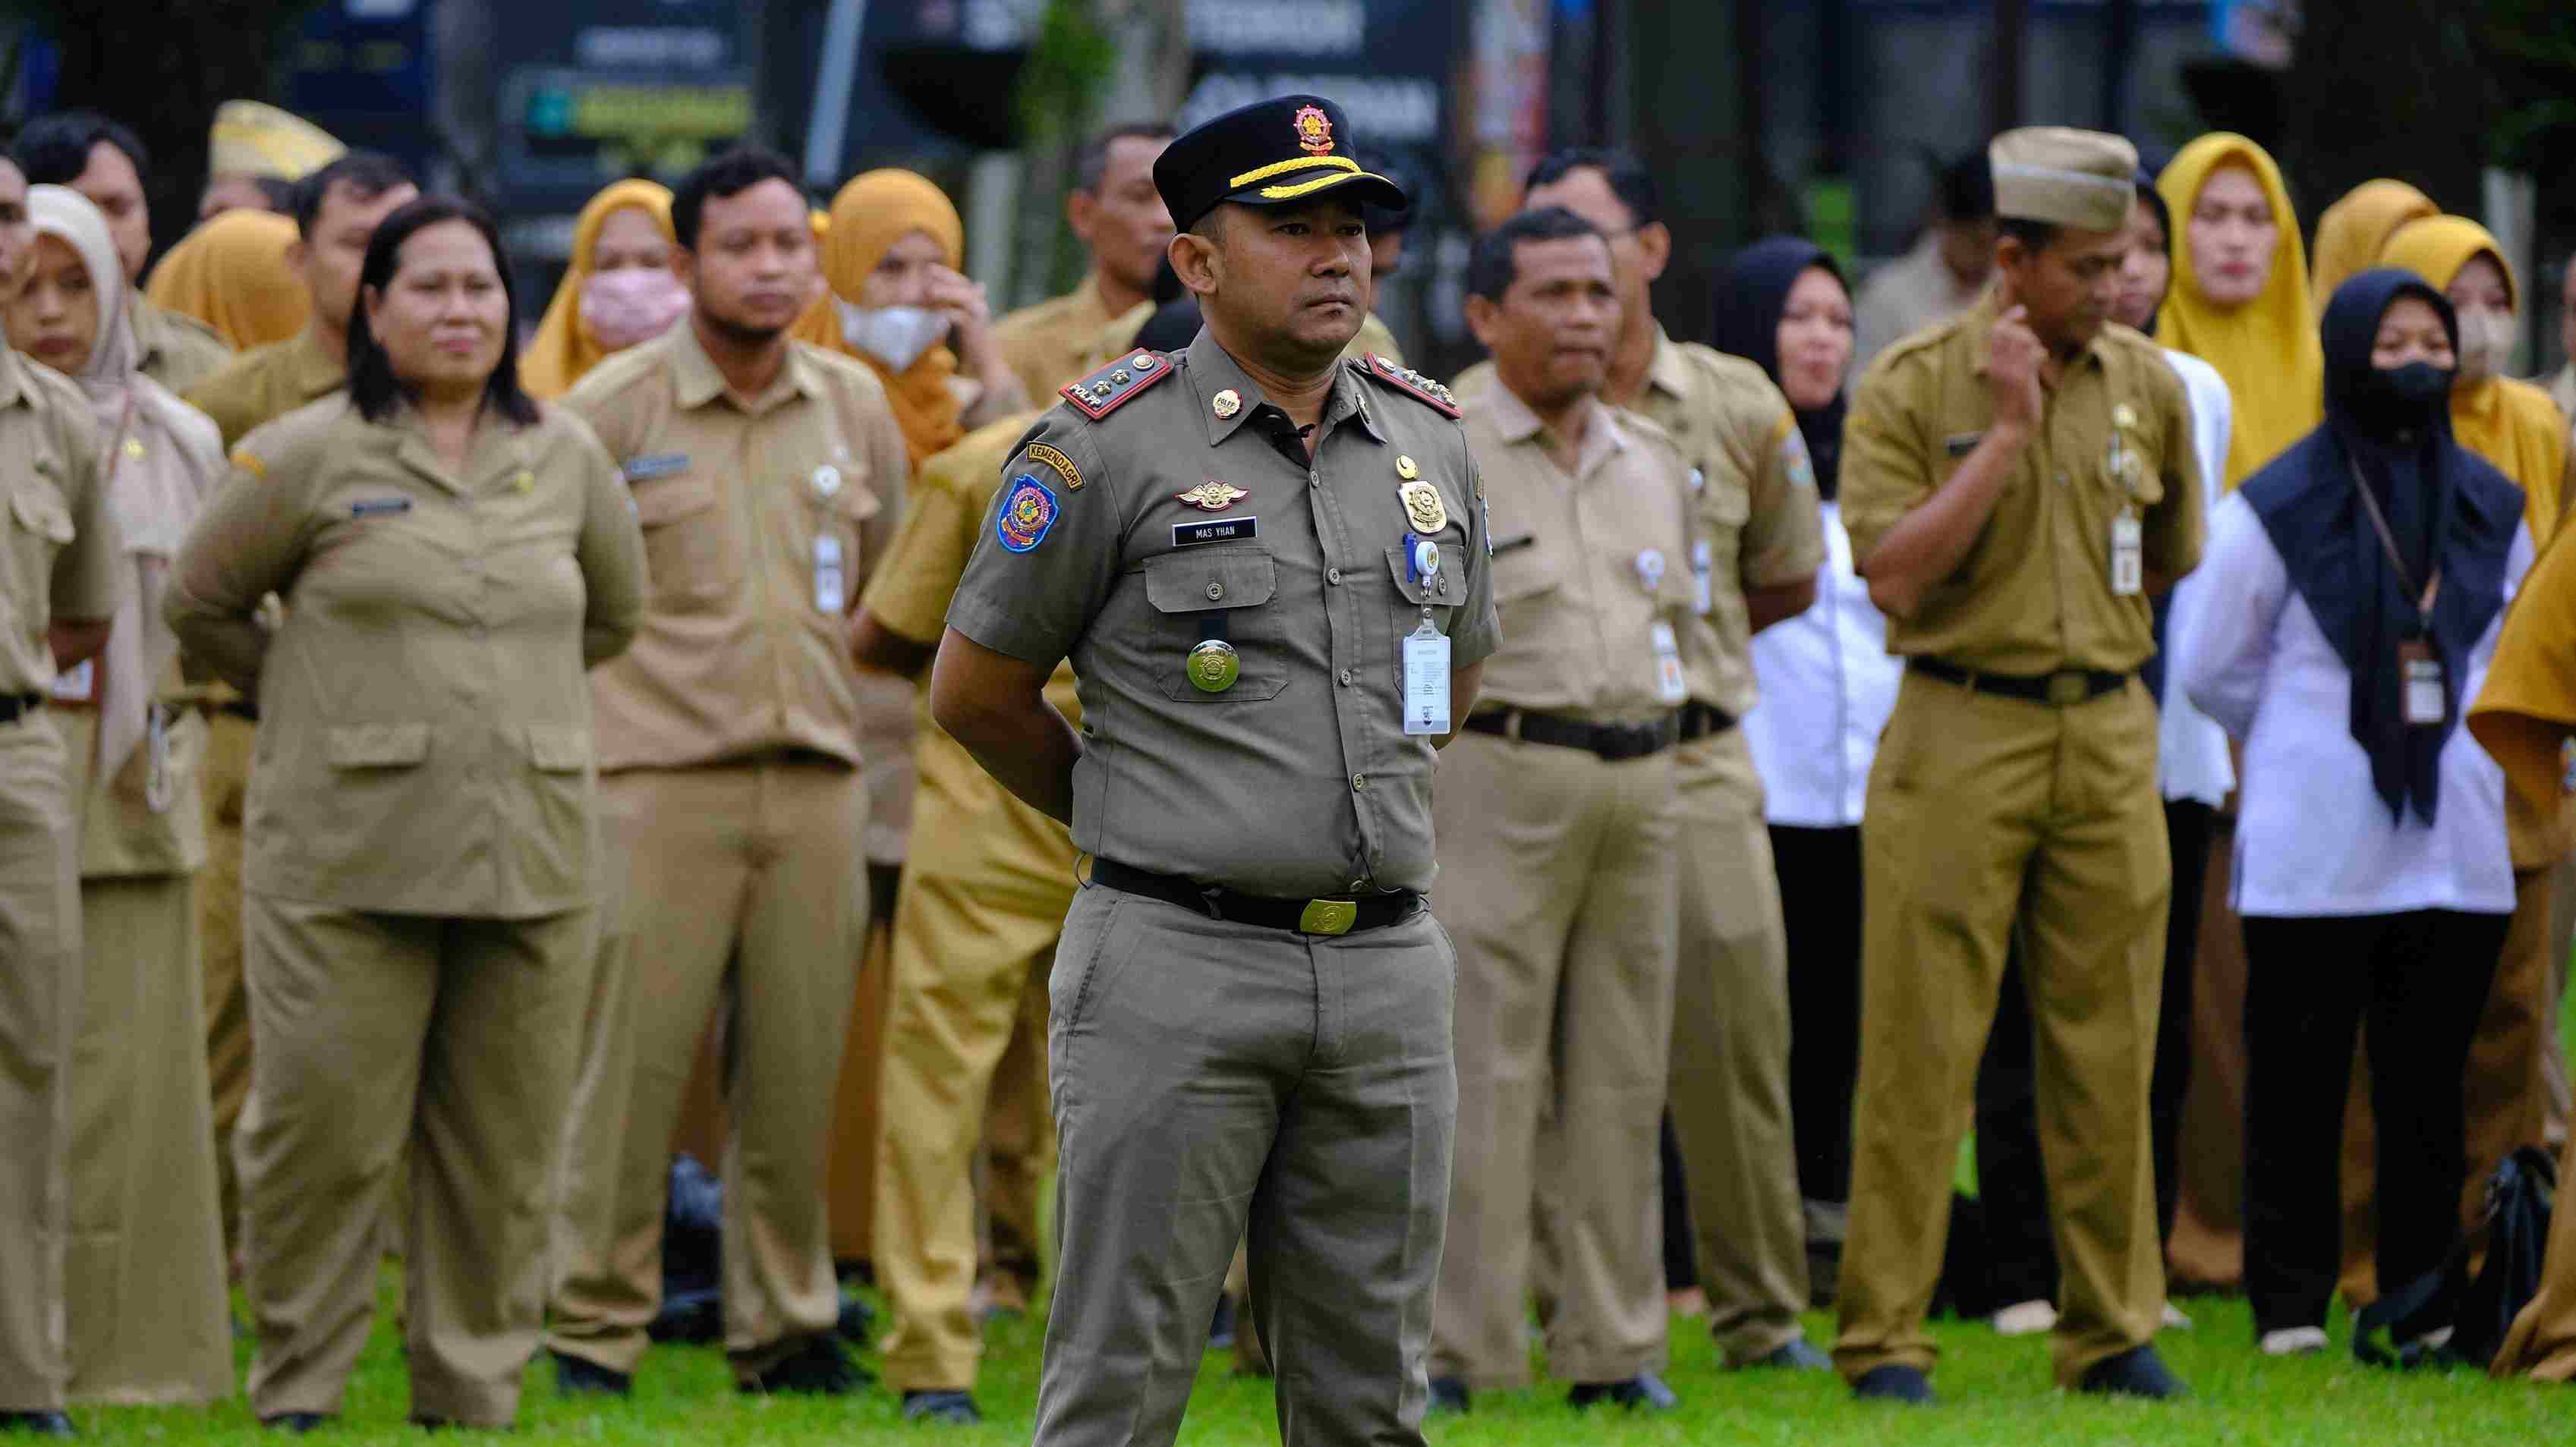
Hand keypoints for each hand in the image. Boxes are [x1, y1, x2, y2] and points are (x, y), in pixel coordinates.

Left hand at [925, 263, 991, 340]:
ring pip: (964, 297)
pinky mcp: (976, 328)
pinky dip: (948, 312)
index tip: (929, 267)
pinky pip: (961, 316)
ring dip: (946, 292)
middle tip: (928, 270)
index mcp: (976, 300)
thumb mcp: (958, 318)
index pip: (961, 281)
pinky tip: (935, 312)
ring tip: (929, 290)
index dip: (946, 273)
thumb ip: (950, 305)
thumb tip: (932, 294)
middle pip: (963, 285)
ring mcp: (979, 315)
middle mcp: (980, 304)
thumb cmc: (969, 339)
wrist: (983, 359)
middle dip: (946, 277)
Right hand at [1985, 304, 2043, 433]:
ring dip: (2034, 342)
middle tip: (2032, 345)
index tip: (2022, 311)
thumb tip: (2022, 341)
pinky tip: (2042, 362)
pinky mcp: (2022, 379)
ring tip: (2037, 356)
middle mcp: (1998, 363)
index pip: (1996, 329)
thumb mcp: (2004, 378)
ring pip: (2023, 339)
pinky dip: (2041, 354)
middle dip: (2024, 330)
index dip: (2009, 316)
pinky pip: (2034, 353)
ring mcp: (2010, 370)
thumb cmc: (2010, 405)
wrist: (2009, 428)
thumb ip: (2008, 360)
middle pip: (2009, 329)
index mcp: (1992, 363)